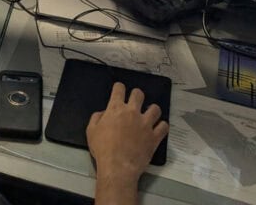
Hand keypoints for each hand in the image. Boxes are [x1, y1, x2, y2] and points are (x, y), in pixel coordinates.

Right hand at [87, 82, 168, 204]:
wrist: (117, 167)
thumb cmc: (103, 149)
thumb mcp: (91, 131)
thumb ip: (96, 117)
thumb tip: (103, 113)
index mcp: (116, 108)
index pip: (119, 88)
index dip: (119, 88)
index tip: (119, 91)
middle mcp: (132, 112)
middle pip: (138, 94)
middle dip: (136, 96)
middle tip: (135, 103)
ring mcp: (145, 124)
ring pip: (155, 108)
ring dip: (152, 110)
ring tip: (149, 115)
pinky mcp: (154, 137)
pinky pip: (164, 126)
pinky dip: (162, 126)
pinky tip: (158, 129)